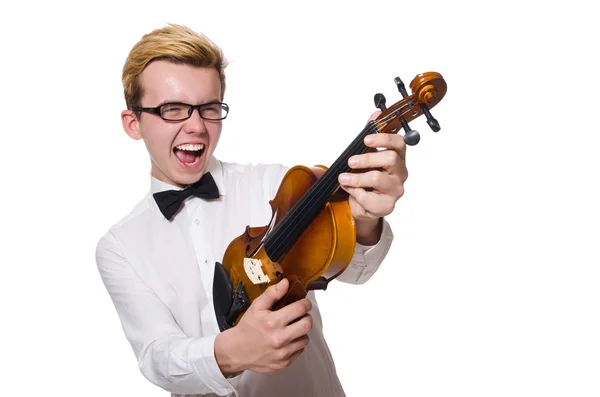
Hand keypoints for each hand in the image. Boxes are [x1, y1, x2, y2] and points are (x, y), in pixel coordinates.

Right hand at [214, 278, 311, 375]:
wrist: (236, 351)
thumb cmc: (247, 328)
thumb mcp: (256, 307)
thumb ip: (272, 293)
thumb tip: (286, 283)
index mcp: (273, 322)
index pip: (300, 309)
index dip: (305, 303)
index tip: (303, 303)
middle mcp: (280, 339)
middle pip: (307, 324)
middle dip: (306, 317)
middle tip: (299, 315)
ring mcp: (283, 353)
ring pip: (305, 338)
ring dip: (301, 332)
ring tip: (291, 328)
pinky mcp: (284, 363)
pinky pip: (300, 350)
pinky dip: (296, 344)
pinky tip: (287, 340)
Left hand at [338, 111, 407, 243]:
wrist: (361, 204)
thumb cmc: (365, 178)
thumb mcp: (365, 155)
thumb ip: (370, 135)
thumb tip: (376, 113)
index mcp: (397, 158)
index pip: (399, 143)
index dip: (384, 138)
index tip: (366, 138)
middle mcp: (400, 173)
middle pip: (390, 159)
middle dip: (367, 158)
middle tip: (350, 161)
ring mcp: (395, 190)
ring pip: (378, 179)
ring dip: (356, 178)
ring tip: (343, 178)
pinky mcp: (387, 206)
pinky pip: (370, 198)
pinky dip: (356, 194)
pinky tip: (352, 191)